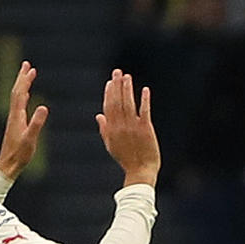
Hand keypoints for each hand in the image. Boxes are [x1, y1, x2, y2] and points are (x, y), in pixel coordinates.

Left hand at [0, 60, 48, 178]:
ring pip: (17, 97)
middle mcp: (14, 115)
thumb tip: (43, 107)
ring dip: (22, 85)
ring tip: (28, 75)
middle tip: (27, 65)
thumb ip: (36, 123)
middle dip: (22, 77)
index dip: (25, 80)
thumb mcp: (30, 139)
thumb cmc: (19, 155)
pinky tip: (26, 95)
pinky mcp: (16, 124)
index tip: (30, 68)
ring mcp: (14, 119)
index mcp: (17, 116)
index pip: (20, 93)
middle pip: (17, 91)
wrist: (8, 165)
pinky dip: (23, 96)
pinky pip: (19, 105)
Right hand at [96, 68, 160, 186]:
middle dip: (117, 86)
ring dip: (127, 89)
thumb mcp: (111, 145)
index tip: (110, 82)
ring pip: (129, 104)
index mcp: (112, 129)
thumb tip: (98, 115)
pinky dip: (144, 100)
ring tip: (127, 77)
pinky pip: (144, 112)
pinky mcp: (146, 129)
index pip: (108, 107)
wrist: (140, 171)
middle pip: (117, 102)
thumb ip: (104, 129)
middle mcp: (121, 126)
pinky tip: (145, 90)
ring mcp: (133, 127)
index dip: (109, 93)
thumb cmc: (126, 159)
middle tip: (118, 72)